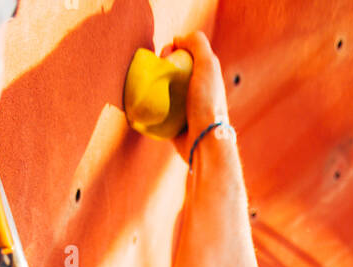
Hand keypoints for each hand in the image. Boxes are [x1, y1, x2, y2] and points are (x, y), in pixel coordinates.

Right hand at [160, 31, 230, 163]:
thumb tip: (178, 39)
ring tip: (148, 85)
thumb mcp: (208, 64)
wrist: (203, 141)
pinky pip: (158, 108)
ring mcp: (183, 107)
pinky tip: (145, 100)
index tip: (165, 56)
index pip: (184, 54)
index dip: (172, 49)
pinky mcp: (173, 123)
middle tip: (156, 70)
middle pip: (172, 70)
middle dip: (160, 66)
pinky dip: (150, 103)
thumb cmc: (207, 102)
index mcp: (205, 75)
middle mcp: (195, 90)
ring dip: (153, 84)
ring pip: (163, 88)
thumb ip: (197, 43)